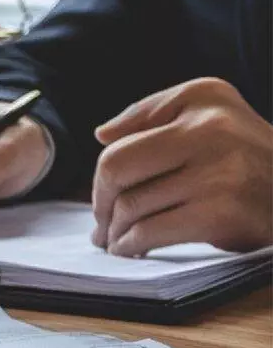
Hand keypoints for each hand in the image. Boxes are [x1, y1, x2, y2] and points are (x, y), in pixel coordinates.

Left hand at [92, 77, 272, 255]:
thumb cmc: (247, 155)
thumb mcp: (210, 113)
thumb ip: (151, 115)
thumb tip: (101, 135)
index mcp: (202, 98)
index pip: (120, 144)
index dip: (100, 180)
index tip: (102, 199)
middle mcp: (211, 129)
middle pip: (116, 171)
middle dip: (100, 205)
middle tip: (100, 226)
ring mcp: (218, 172)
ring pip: (132, 206)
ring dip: (115, 232)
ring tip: (114, 241)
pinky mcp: (224, 212)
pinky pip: (153, 231)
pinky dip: (133, 245)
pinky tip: (132, 250)